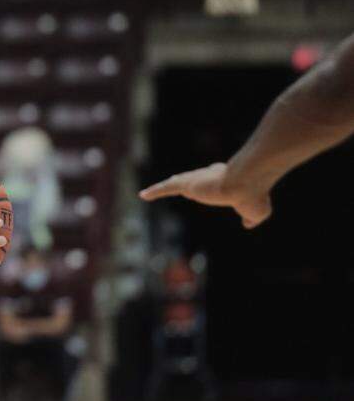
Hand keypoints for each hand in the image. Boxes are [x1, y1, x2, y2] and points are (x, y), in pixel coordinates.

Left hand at [139, 162, 271, 228]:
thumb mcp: (256, 211)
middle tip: (178, 182)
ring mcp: (197, 180)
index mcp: (226, 179)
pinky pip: (166, 188)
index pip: (214, 178)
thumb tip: (249, 224)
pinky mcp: (187, 184)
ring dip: (167, 186)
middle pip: (193, 178)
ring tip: (157, 189)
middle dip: (186, 180)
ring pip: (178, 182)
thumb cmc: (252, 195)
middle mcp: (210, 176)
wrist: (244, 183)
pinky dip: (155, 191)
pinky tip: (143, 195)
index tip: (209, 179)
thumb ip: (252, 218)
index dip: (211, 179)